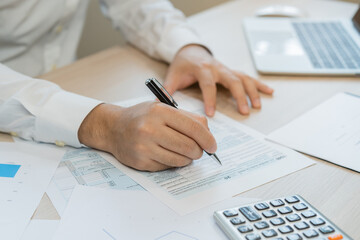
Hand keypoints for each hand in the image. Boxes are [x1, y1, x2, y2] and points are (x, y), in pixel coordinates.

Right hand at [78, 102, 216, 170]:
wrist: (113, 128)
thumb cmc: (142, 117)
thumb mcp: (163, 108)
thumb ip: (187, 118)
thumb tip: (208, 135)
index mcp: (159, 111)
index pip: (193, 127)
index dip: (208, 139)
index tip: (213, 146)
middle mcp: (150, 129)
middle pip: (189, 146)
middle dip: (199, 151)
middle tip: (199, 151)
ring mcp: (144, 147)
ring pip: (180, 160)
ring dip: (187, 158)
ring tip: (182, 151)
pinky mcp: (141, 162)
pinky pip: (168, 167)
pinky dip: (173, 162)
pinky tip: (166, 154)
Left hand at [163, 45, 273, 115]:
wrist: (190, 50)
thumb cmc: (182, 64)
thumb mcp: (172, 75)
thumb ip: (167, 89)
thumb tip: (160, 105)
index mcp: (203, 69)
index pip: (208, 85)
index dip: (210, 99)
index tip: (211, 114)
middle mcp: (218, 68)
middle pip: (232, 81)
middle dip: (239, 96)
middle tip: (244, 112)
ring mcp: (227, 69)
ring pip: (243, 78)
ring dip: (252, 92)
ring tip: (257, 106)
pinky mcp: (231, 71)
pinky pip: (248, 77)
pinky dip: (259, 84)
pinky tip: (269, 92)